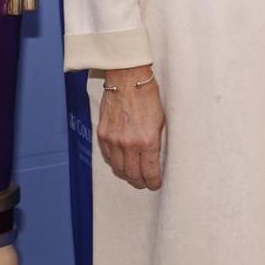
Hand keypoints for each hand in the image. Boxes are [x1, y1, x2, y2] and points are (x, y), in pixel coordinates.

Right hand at [96, 65, 164, 189]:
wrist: (128, 80)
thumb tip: (154, 159)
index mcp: (147, 141)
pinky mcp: (103, 135)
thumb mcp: (160, 121)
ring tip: (133, 176)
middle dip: (140, 182)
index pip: (149, 172)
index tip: (155, 184)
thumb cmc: (148, 97)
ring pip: (118, 169)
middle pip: (132, 175)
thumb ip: (156, 141)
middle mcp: (129, 144)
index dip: (153, 182)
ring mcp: (113, 140)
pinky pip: (108, 157)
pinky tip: (121, 163)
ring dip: (126, 175)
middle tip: (144, 183)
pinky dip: (114, 163)